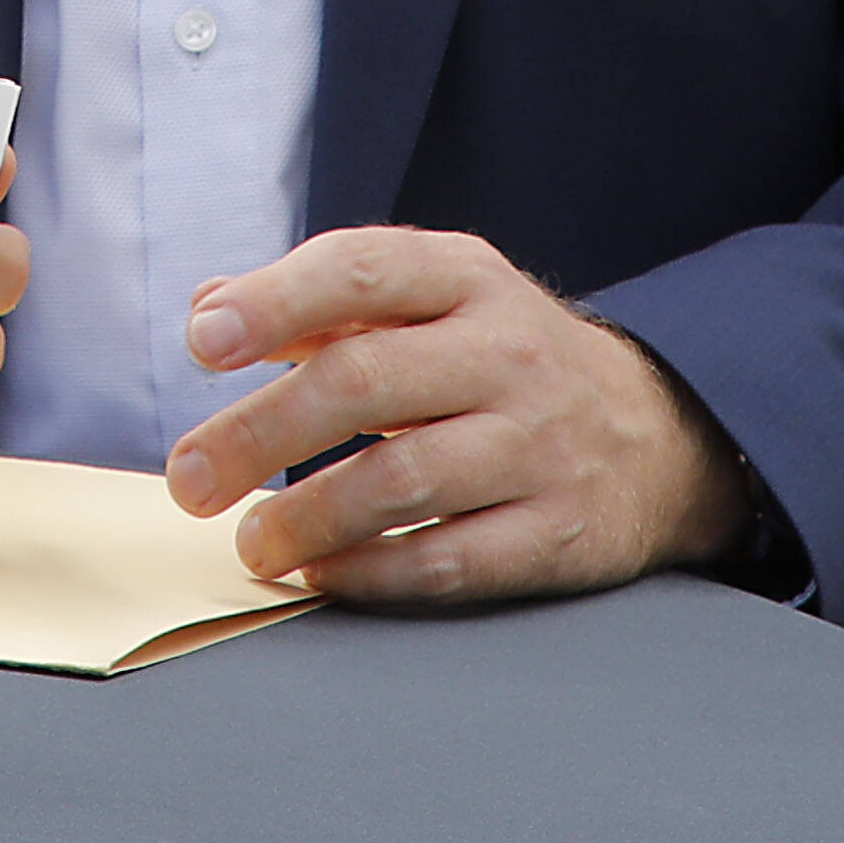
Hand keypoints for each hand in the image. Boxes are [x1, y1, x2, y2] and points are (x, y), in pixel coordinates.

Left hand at [160, 229, 745, 604]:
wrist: (653, 432)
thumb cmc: (492, 358)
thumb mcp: (425, 300)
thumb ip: (317, 302)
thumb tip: (210, 306)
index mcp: (463, 278)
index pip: (360, 270)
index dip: (275, 301)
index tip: (202, 342)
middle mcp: (507, 353)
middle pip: (363, 382)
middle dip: (259, 433)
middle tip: (189, 479)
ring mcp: (540, 445)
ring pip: (403, 481)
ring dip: (306, 516)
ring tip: (249, 542)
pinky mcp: (561, 532)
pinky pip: (451, 560)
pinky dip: (372, 572)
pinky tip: (320, 572)